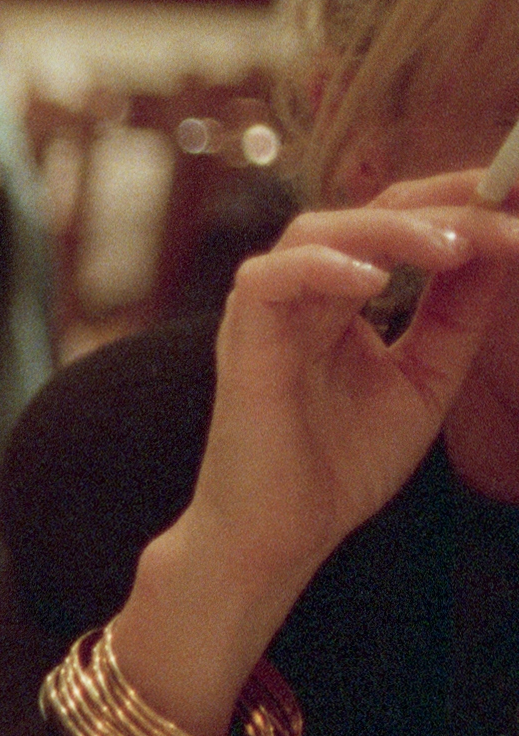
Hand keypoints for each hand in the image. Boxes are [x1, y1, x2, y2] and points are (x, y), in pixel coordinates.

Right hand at [174, 176, 518, 609]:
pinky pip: (269, 280)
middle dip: (439, 204)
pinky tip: (374, 281)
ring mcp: (267, 315)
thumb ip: (453, 319)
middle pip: (364, 212)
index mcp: (339, 301)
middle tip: (502, 207)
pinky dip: (321, 268)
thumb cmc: (338, 466)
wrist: (281, 535)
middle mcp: (301, 296)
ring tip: (452, 247)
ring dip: (390, 229)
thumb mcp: (424, 381)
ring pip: (317, 231)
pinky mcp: (244, 343)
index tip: (518, 200)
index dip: (457, 207)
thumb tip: (497, 252)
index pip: (396, 227)